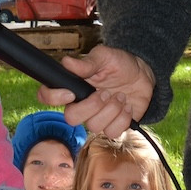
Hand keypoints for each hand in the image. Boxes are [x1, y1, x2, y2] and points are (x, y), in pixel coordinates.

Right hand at [39, 46, 153, 137]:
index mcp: (73, 87)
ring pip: (94, 126)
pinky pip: (112, 132)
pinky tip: (127, 106)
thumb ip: (87, 62)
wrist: (142, 75)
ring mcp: (96, 117)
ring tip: (121, 96)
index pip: (48, 96)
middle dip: (91, 106)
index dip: (53, 98)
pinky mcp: (112, 127)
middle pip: (71, 118)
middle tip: (105, 93)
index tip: (70, 93)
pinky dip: (123, 118)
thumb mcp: (104, 57)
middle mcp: (81, 105)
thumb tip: (67, 62)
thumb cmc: (119, 64)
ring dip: (111, 110)